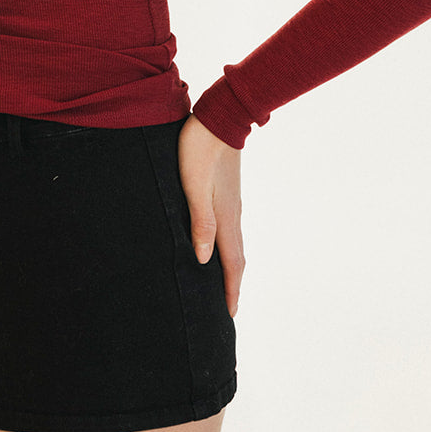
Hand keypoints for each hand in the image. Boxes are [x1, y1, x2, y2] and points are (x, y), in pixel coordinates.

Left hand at [176, 112, 244, 317]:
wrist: (219, 117)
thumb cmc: (199, 149)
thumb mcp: (193, 185)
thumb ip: (200, 221)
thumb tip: (204, 259)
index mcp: (225, 215)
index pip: (231, 262)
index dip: (230, 289)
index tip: (230, 314)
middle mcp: (232, 212)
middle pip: (236, 257)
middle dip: (233, 284)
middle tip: (229, 309)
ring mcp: (231, 202)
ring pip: (234, 243)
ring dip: (231, 267)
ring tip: (224, 284)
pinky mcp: (226, 192)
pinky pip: (230, 229)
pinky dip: (227, 247)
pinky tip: (217, 246)